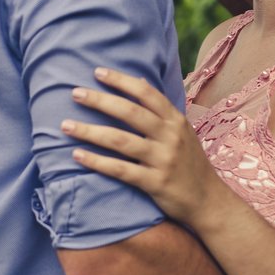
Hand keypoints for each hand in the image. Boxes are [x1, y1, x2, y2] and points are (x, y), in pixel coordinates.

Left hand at [62, 67, 232, 226]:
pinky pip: (121, 170)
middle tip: (75, 93)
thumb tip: (138, 79)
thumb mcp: (182, 131)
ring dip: (90, 131)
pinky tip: (77, 155)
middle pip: (130, 112)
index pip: (146, 93)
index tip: (97, 72)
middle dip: (100, 100)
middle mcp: (170, 137)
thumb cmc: (189, 163)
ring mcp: (163, 160)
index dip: (121, 81)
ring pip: (121, 141)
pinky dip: (97, 162)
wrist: (208, 201)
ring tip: (65, 126)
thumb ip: (160, 108)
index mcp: (175, 121)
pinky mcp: (155, 183)